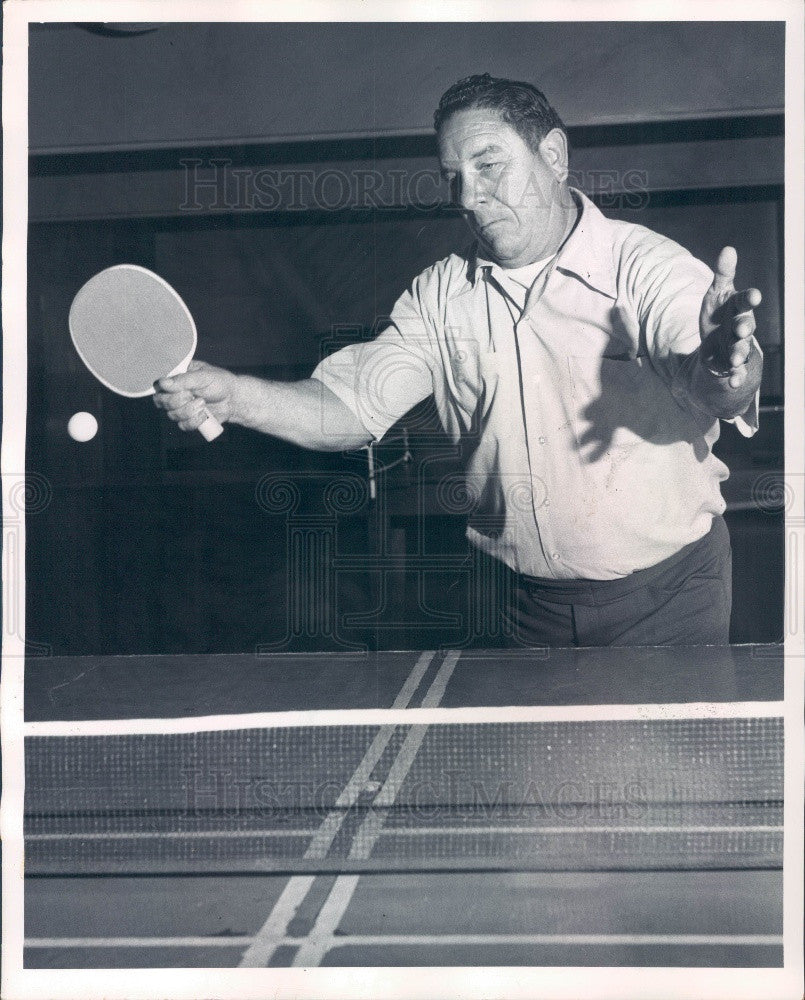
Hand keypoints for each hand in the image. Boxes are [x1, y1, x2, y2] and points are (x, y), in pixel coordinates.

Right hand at [153, 360, 237, 431]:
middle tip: (196, 396)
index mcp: (175, 378)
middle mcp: (173, 393)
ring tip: (203, 404)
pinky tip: (204, 415)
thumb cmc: (219, 382)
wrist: (233, 399)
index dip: (166, 391)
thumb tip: (163, 383)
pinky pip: (183, 425)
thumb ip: (183, 380)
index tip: (184, 390)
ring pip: (172, 415)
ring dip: (189, 411)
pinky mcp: (187, 420)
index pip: (158, 386)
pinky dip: (194, 422)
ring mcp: (179, 407)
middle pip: (162, 402)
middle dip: (179, 401)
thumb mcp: (203, 376)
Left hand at [699, 246, 761, 388]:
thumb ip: (723, 274)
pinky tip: (733, 383)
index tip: (754, 295)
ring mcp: (737, 347)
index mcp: (738, 308)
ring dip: (738, 354)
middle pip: (745, 326)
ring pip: (740, 350)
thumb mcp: (717, 294)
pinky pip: (736, 373)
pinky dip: (736, 378)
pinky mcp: (731, 365)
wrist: (716, 344)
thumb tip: (728, 249)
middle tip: (740, 328)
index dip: (749, 298)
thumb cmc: (718, 315)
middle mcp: (741, 327)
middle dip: (743, 327)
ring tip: (733, 359)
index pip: (745, 301)